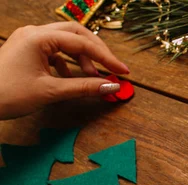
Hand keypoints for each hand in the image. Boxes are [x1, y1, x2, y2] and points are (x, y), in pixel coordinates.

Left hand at [0, 22, 128, 119]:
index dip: (106, 58)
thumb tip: (111, 86)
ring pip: (65, 41)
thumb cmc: (7, 94)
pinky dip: (68, 63)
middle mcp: (34, 33)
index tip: (122, 71)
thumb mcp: (51, 92)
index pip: (82, 43)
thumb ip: (84, 87)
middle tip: (112, 68)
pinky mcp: (26, 51)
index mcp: (38, 38)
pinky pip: (54, 51)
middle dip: (96, 51)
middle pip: (76, 34)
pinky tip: (72, 79)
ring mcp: (29, 41)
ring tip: (92, 77)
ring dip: (83, 58)